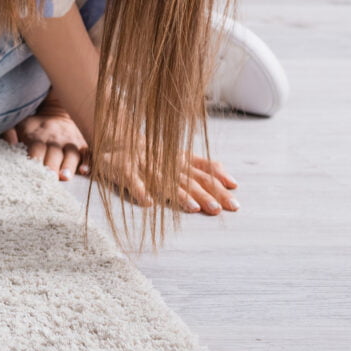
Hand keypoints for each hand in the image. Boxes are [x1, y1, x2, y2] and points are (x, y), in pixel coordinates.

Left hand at [2, 98, 89, 180]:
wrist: (56, 112)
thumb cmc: (34, 126)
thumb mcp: (18, 124)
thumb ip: (9, 132)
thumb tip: (10, 143)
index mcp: (38, 137)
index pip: (37, 148)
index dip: (35, 158)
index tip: (32, 170)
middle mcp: (56, 140)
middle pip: (54, 153)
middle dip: (51, 166)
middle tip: (49, 178)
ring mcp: (71, 142)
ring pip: (72, 154)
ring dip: (68, 166)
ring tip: (65, 177)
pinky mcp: (83, 145)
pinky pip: (88, 153)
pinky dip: (88, 162)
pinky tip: (84, 170)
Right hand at [90, 145, 239, 214]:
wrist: (116, 141)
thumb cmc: (152, 154)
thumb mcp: (179, 156)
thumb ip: (203, 166)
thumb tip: (229, 178)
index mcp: (180, 160)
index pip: (202, 170)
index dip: (217, 179)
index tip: (233, 190)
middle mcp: (166, 164)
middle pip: (188, 180)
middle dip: (204, 194)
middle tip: (217, 209)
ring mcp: (145, 168)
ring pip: (164, 182)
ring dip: (179, 195)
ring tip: (193, 208)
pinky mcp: (124, 171)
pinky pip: (132, 182)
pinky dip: (139, 191)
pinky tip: (148, 202)